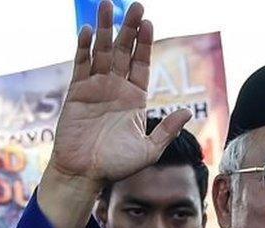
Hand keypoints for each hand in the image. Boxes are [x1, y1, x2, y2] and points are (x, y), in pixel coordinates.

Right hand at [46, 1, 190, 187]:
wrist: (85, 174)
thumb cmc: (117, 165)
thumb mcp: (149, 149)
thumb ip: (167, 130)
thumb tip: (188, 111)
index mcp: (135, 98)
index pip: (141, 64)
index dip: (144, 44)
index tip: (149, 23)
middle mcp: (116, 89)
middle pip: (124, 52)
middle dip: (129, 29)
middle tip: (135, 5)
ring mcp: (95, 88)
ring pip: (102, 52)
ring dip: (105, 29)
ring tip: (108, 5)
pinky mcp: (76, 92)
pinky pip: (81, 65)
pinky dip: (84, 47)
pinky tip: (89, 30)